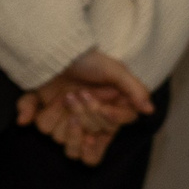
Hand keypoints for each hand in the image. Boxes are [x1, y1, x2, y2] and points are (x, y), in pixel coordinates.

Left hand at [17, 49, 150, 166]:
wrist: (59, 50)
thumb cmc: (90, 60)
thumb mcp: (115, 70)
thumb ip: (134, 89)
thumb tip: (149, 110)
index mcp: (106, 115)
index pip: (107, 135)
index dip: (105, 124)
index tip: (105, 110)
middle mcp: (85, 122)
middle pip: (84, 137)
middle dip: (84, 114)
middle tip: (81, 93)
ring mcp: (63, 121)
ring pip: (59, 137)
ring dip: (61, 114)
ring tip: (66, 95)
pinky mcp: (44, 115)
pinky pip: (39, 125)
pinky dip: (38, 111)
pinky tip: (44, 100)